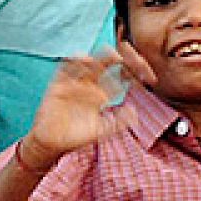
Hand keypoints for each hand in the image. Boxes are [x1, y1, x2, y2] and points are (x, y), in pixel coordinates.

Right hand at [23, 42, 155, 166]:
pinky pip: (66, 67)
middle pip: (108, 63)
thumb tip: (135, 113)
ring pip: (90, 61)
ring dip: (101, 56)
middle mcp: (90, 84)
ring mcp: (75, 81)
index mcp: (103, 93)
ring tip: (114, 57)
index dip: (134, 74)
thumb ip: (118, 123)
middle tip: (134, 59)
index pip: (121, 77)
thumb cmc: (77, 137)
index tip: (149, 77)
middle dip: (122, 58)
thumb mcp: (102, 131)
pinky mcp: (59, 83)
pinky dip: (74, 60)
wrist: (52, 144)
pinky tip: (84, 60)